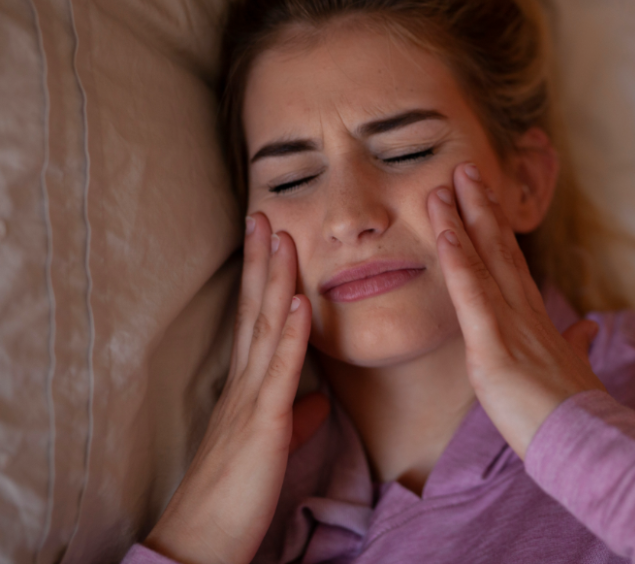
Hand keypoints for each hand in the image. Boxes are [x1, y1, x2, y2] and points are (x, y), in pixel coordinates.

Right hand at [144, 213, 324, 563]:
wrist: (202, 540)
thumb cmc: (236, 493)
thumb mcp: (272, 445)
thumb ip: (295, 417)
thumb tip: (320, 402)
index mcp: (247, 387)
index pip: (255, 319)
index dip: (263, 278)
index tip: (270, 238)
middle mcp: (243, 384)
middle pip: (255, 310)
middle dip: (262, 261)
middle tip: (266, 213)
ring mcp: (249, 400)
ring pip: (266, 328)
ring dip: (276, 280)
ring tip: (283, 236)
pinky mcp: (261, 424)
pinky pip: (279, 371)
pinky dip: (292, 333)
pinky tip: (301, 301)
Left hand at [426, 163, 605, 458]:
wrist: (586, 442)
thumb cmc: (576, 412)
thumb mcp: (574, 369)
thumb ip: (576, 342)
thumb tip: (587, 326)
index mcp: (536, 319)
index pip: (512, 264)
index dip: (496, 228)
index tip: (484, 196)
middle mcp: (524, 313)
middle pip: (499, 249)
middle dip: (480, 207)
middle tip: (463, 168)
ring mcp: (510, 326)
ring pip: (483, 262)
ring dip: (463, 220)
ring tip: (444, 184)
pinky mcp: (494, 348)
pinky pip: (472, 296)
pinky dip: (458, 262)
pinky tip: (446, 233)